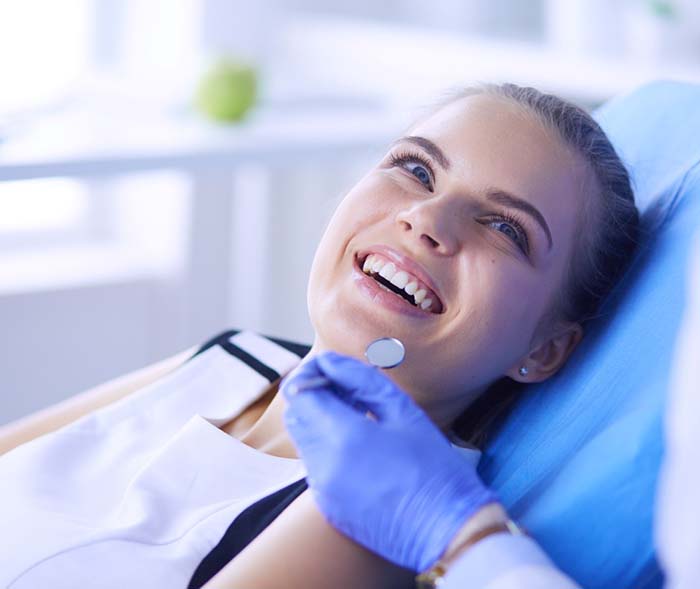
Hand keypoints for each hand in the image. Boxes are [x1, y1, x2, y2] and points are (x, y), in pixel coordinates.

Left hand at [280, 350, 497, 571]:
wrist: (448, 531)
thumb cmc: (434, 468)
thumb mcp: (403, 412)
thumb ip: (360, 380)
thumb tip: (330, 362)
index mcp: (343, 436)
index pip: (300, 393)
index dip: (310, 374)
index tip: (331, 370)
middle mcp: (324, 465)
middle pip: (296, 416)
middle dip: (313, 397)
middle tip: (347, 391)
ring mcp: (323, 490)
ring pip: (305, 441)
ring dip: (321, 422)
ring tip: (359, 417)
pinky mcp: (328, 507)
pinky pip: (316, 467)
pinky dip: (329, 449)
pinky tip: (362, 449)